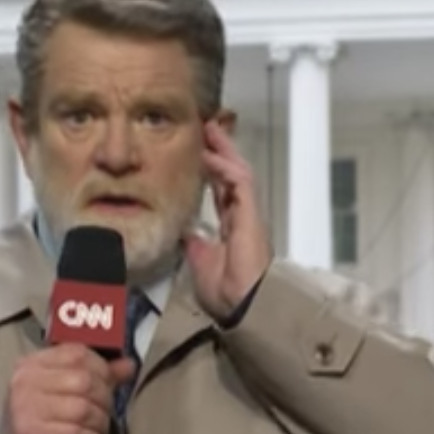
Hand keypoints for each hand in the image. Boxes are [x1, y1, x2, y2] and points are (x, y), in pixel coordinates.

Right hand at [0, 343, 135, 433]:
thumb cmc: (41, 419)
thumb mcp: (62, 391)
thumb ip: (95, 375)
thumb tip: (128, 364)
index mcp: (31, 364)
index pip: (77, 353)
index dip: (102, 368)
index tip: (108, 384)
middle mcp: (25, 383)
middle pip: (84, 381)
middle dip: (104, 399)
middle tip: (104, 412)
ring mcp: (26, 409)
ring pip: (83, 409)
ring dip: (100, 423)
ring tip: (98, 431)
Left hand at [184, 118, 270, 317]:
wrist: (243, 305)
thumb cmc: (227, 291)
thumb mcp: (201, 262)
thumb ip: (193, 245)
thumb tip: (181, 233)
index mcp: (232, 227)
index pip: (222, 190)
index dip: (211, 171)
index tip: (197, 154)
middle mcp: (243, 216)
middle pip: (232, 174)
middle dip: (220, 150)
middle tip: (205, 129)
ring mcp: (249, 213)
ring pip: (238, 172)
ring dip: (223, 150)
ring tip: (209, 130)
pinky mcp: (251, 214)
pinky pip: (240, 182)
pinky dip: (224, 167)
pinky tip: (209, 155)